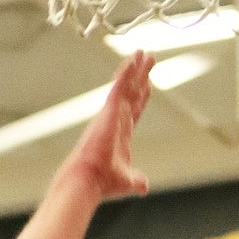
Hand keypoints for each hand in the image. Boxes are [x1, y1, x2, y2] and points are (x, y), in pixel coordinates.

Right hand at [70, 50, 153, 199]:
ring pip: (127, 85)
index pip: (134, 112)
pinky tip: (134, 59)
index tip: (148, 85)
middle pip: (132, 93)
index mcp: (121, 135)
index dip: (141, 98)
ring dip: (136, 68)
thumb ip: (137, 180)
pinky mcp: (108, 110)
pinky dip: (127, 72)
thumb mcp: (127, 181)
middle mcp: (116, 121)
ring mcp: (112, 114)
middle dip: (141, 76)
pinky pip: (120, 86)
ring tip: (145, 52)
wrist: (89, 180)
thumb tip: (144, 186)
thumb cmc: (103, 182)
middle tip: (148, 59)